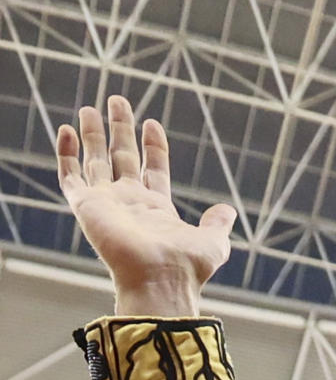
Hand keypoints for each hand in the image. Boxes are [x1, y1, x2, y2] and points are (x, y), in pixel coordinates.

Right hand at [56, 97, 235, 316]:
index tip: (152, 124)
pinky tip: (66, 130)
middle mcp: (130, 204)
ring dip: (92, 135)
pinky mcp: (87, 206)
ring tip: (90, 108)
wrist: (159, 278)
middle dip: (121, 130)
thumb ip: (218, 224)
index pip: (153, 169)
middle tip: (118, 101)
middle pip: (123, 158)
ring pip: (95, 162)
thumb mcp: (214, 243)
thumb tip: (227, 211)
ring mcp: (107, 204)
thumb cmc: (187, 266)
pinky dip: (65, 154)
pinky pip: (70, 176)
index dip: (153, 147)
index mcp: (157, 210)